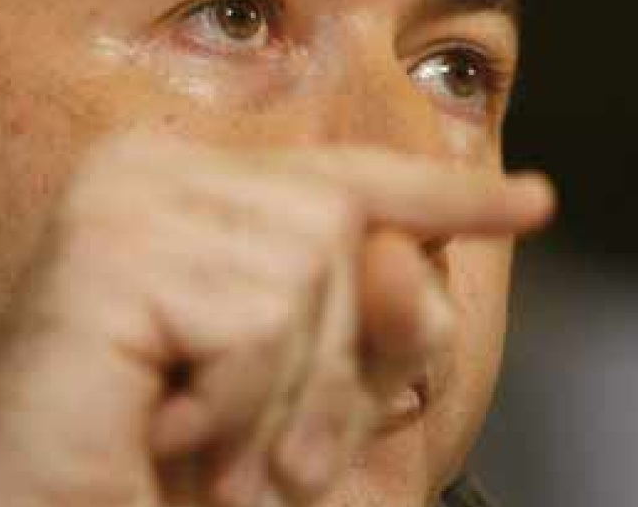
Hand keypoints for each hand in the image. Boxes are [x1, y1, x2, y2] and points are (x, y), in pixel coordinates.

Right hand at [0, 136, 551, 506]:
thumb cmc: (169, 468)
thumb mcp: (307, 398)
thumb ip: (374, 330)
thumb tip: (419, 263)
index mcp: (192, 190)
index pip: (343, 176)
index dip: (442, 197)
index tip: (531, 205)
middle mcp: (151, 168)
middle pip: (343, 227)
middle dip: (345, 365)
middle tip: (290, 467)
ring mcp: (125, 198)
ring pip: (311, 272)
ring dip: (287, 399)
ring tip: (225, 459)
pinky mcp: (106, 248)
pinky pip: (255, 320)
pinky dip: (240, 404)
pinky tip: (174, 430)